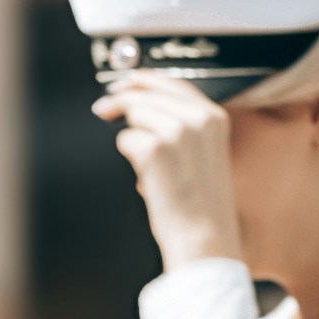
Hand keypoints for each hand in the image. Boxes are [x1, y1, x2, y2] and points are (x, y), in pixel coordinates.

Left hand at [101, 74, 245, 268]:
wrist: (204, 238)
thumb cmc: (202, 206)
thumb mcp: (205, 154)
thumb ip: (184, 125)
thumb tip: (143, 104)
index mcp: (214, 117)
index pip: (173, 83)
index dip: (144, 80)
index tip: (124, 83)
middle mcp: (198, 118)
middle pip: (147, 92)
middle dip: (121, 97)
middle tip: (103, 108)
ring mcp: (177, 130)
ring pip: (134, 112)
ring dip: (131, 136)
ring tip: (147, 165)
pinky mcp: (154, 147)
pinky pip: (125, 139)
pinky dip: (130, 158)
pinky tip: (147, 179)